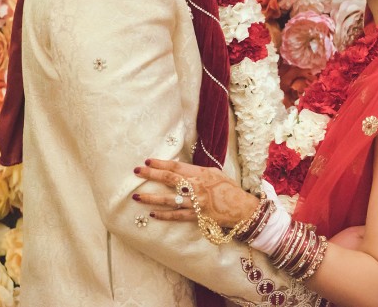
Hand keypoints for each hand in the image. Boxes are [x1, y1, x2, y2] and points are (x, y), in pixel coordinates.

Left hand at [133, 159, 258, 226]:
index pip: (177, 166)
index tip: (148, 161)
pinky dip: (164, 215)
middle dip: (151, 174)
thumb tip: (181, 168)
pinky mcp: (196, 216)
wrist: (242, 209)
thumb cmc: (229, 189)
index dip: (161, 163)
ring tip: (137, 197)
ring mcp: (195, 202)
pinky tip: (152, 214)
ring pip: (169, 199)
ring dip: (151, 198)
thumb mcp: (215, 174)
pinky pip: (176, 216)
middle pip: (170, 178)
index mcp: (201, 173)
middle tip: (136, 171)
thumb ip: (198, 171)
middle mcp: (196, 186)